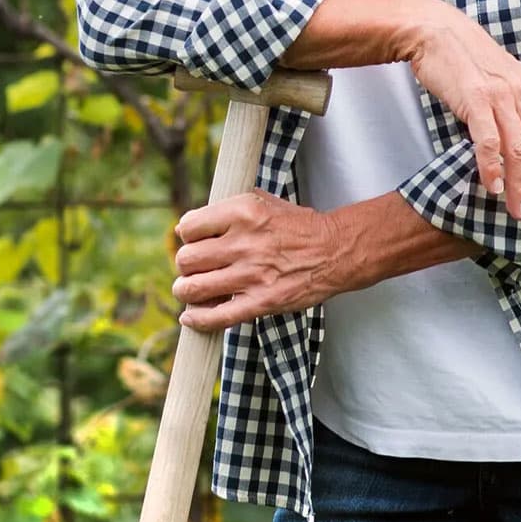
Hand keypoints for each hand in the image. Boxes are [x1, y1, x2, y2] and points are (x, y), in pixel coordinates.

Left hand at [172, 189, 337, 331]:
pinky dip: (198, 319)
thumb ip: (226, 207)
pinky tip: (190, 317)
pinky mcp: (263, 302)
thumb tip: (188, 226)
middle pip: (186, 259)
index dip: (187, 236)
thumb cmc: (297, 226)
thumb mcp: (262, 201)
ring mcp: (253, 275)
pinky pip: (218, 316)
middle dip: (185, 266)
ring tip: (190, 290)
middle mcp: (244, 243)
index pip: (188, 227)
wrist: (336, 251)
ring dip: (186, 291)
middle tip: (194, 268)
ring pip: (194, 288)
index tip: (194, 241)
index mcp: (242, 212)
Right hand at [403, 1, 520, 225]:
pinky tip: (493, 187)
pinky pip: (488, 140)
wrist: (435, 31)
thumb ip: (513, 107)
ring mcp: (499, 97)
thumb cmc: (465, 59)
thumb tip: (520, 141)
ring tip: (519, 212)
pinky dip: (492, 167)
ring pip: (519, 149)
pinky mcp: (474, 99)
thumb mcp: (500, 81)